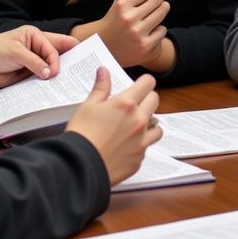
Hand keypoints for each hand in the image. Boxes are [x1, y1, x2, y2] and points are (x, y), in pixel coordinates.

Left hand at [0, 26, 78, 87]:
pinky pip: (43, 77)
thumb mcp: (16, 53)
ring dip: (57, 73)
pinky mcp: (31, 73)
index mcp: (35, 36)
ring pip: (52, 67)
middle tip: (78, 70)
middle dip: (67, 61)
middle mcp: (37, 47)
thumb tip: (49, 73)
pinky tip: (54, 86)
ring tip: (67, 81)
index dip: (63, 54)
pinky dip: (48, 82)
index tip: (68, 66)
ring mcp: (35, 61)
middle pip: (58, 53)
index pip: (54, 45)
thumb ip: (34, 62)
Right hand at [65, 69, 162, 185]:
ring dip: (150, 123)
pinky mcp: (139, 158)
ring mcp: (141, 141)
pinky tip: (127, 145)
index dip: (143, 82)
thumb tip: (104, 71)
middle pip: (155, 101)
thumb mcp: (88, 106)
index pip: (148, 83)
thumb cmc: (81, 134)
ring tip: (135, 126)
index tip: (139, 85)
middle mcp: (139, 120)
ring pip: (157, 126)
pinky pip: (147, 147)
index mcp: (127, 104)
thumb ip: (101, 88)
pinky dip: (141, 144)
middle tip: (134, 104)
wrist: (79, 167)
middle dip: (147, 99)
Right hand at [95, 0, 171, 69]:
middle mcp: (128, 19)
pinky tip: (150, 32)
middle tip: (157, 2)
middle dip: (159, 0)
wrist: (106, 50)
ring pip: (162, 13)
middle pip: (157, 0)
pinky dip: (159, 30)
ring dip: (161, 12)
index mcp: (121, 6)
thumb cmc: (115, 22)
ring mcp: (137, 34)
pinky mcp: (145, 46)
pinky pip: (163, 30)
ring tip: (155, 14)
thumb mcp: (117, 5)